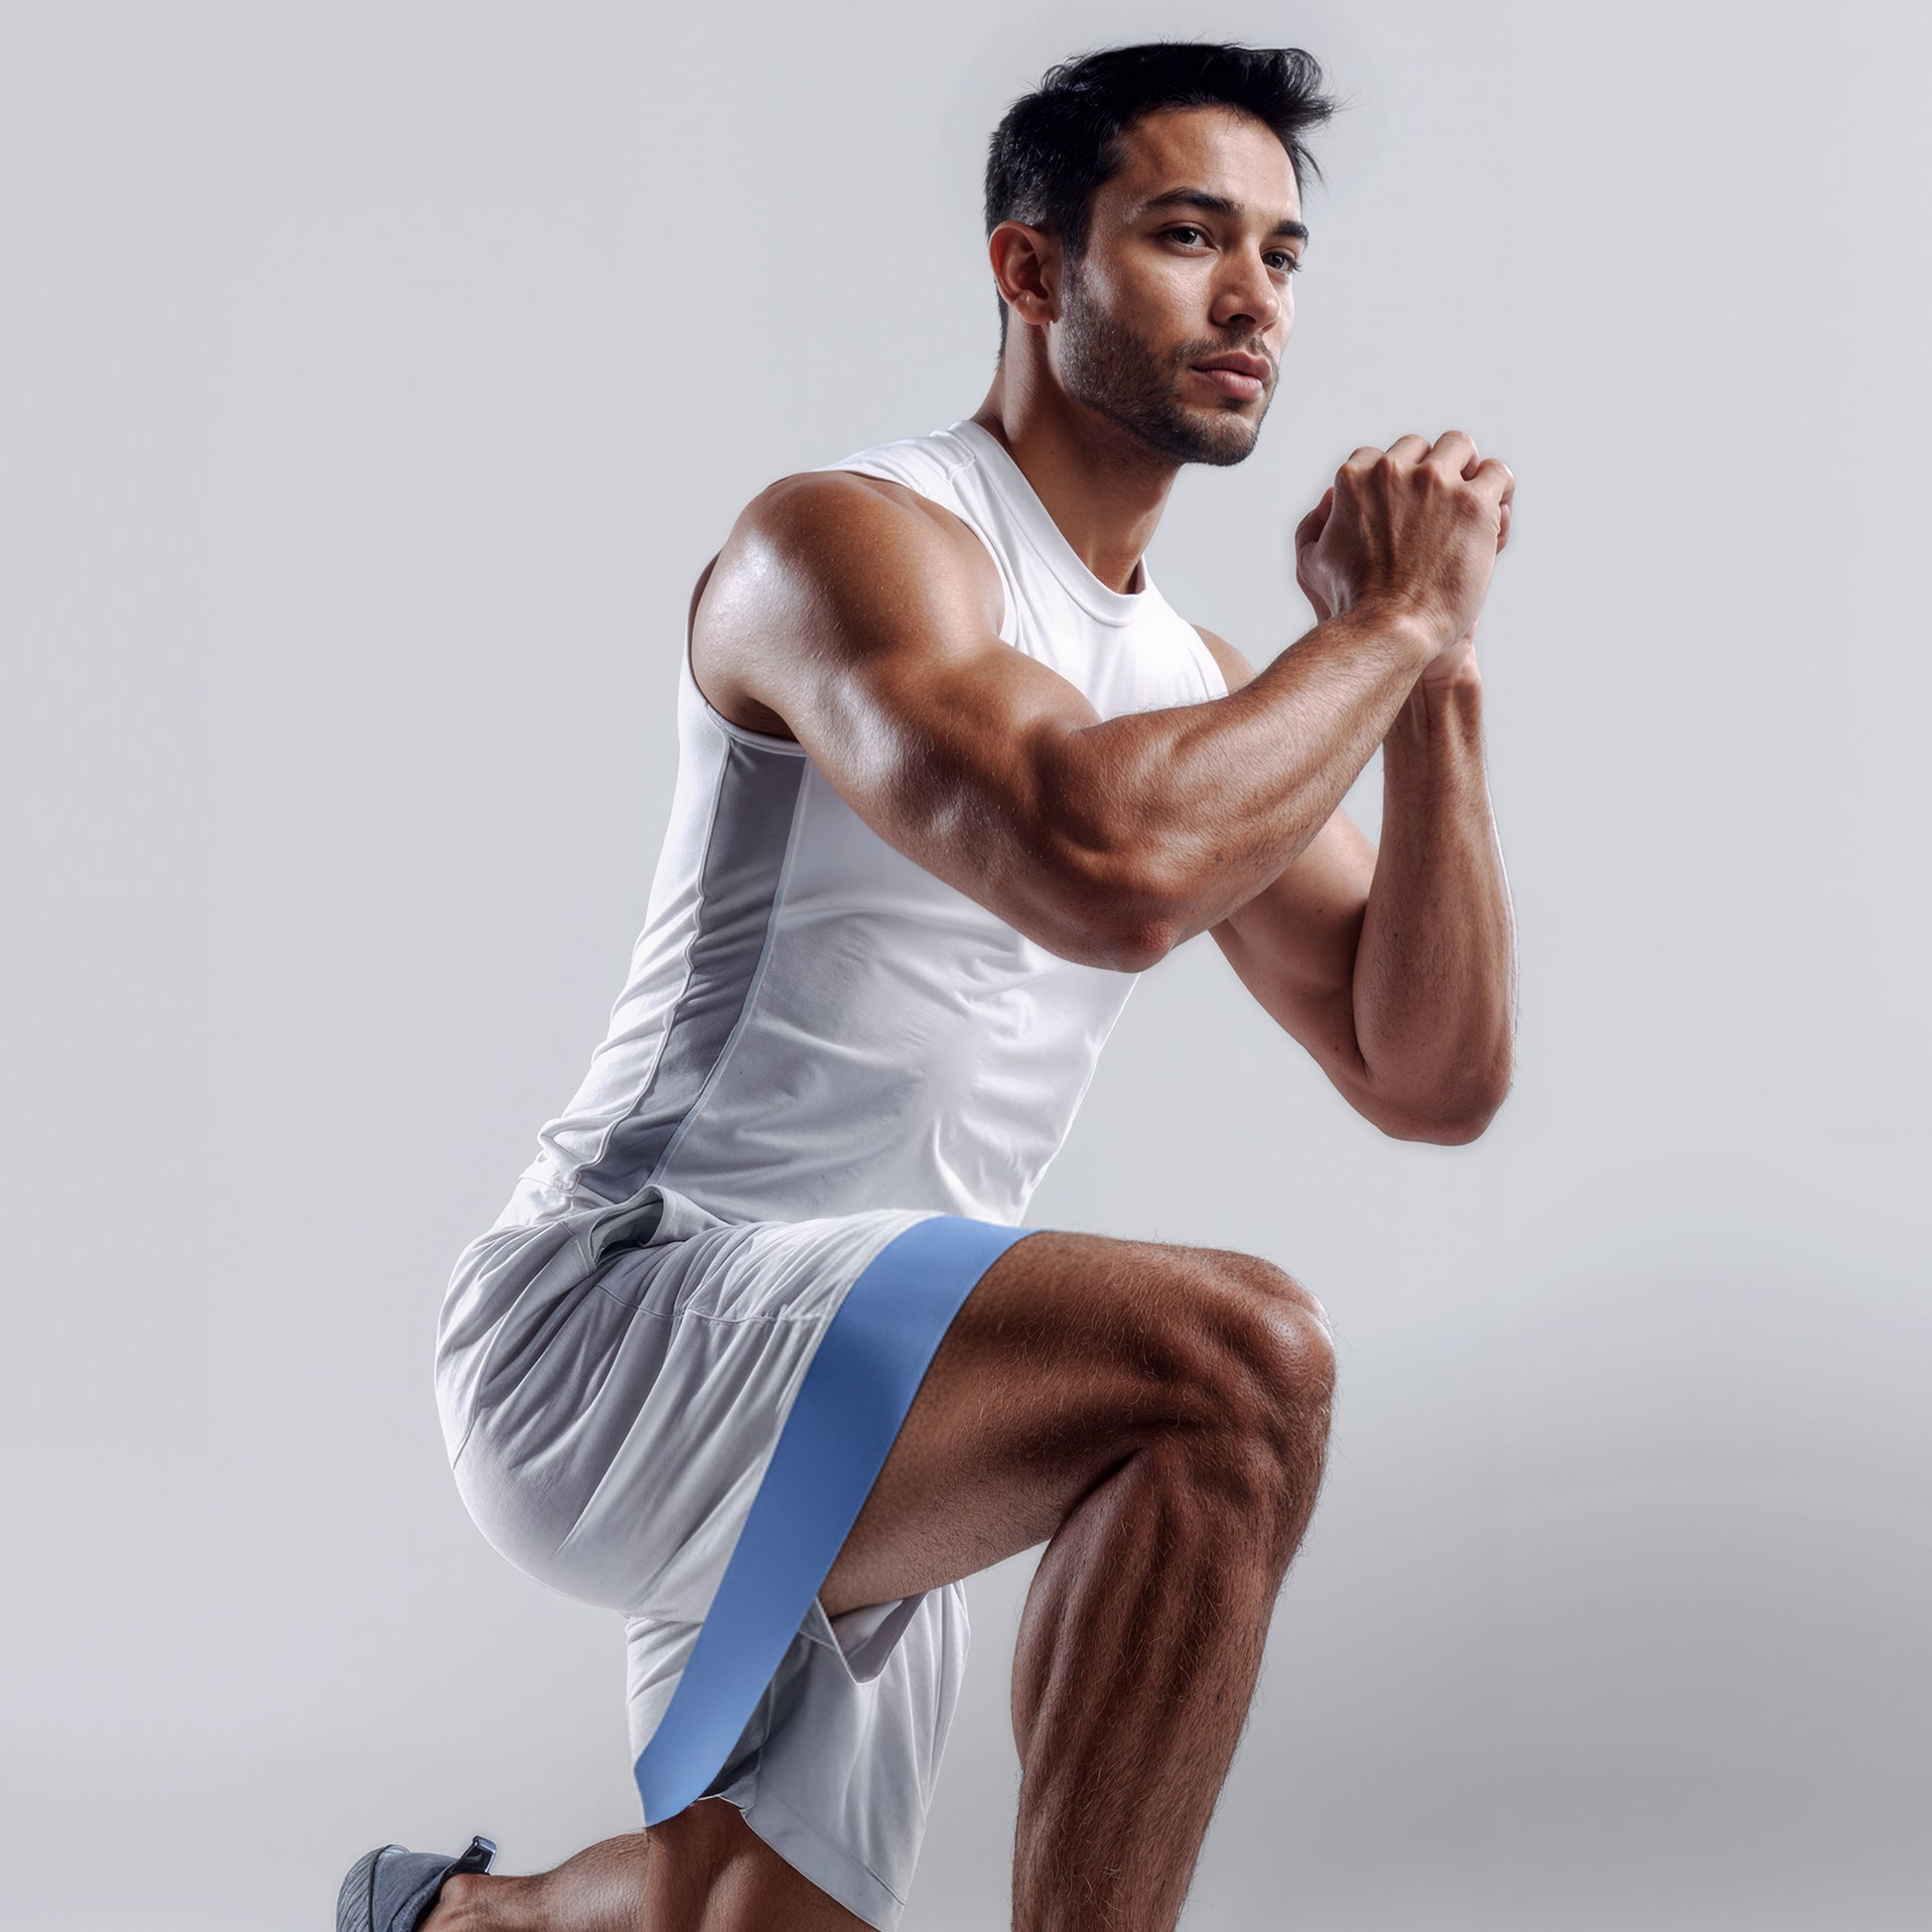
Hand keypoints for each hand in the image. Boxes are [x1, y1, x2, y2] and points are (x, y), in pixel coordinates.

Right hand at [1294, 432, 1514, 656]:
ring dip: (1465, 468)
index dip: (1395, 482)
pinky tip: (1493, 511)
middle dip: (1428, 471)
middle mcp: (1392, 471)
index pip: (1380, 457)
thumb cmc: (1350, 605)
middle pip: (1420, 447)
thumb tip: (1329, 500)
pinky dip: (1497, 488)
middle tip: (1439, 504)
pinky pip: (1496, 473)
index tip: (1406, 505)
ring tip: (1469, 499)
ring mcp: (1435, 483)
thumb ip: (1314, 526)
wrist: (1388, 630)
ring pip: (1460, 448)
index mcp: (1354, 479)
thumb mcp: (1311, 563)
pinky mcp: (1472, 503)